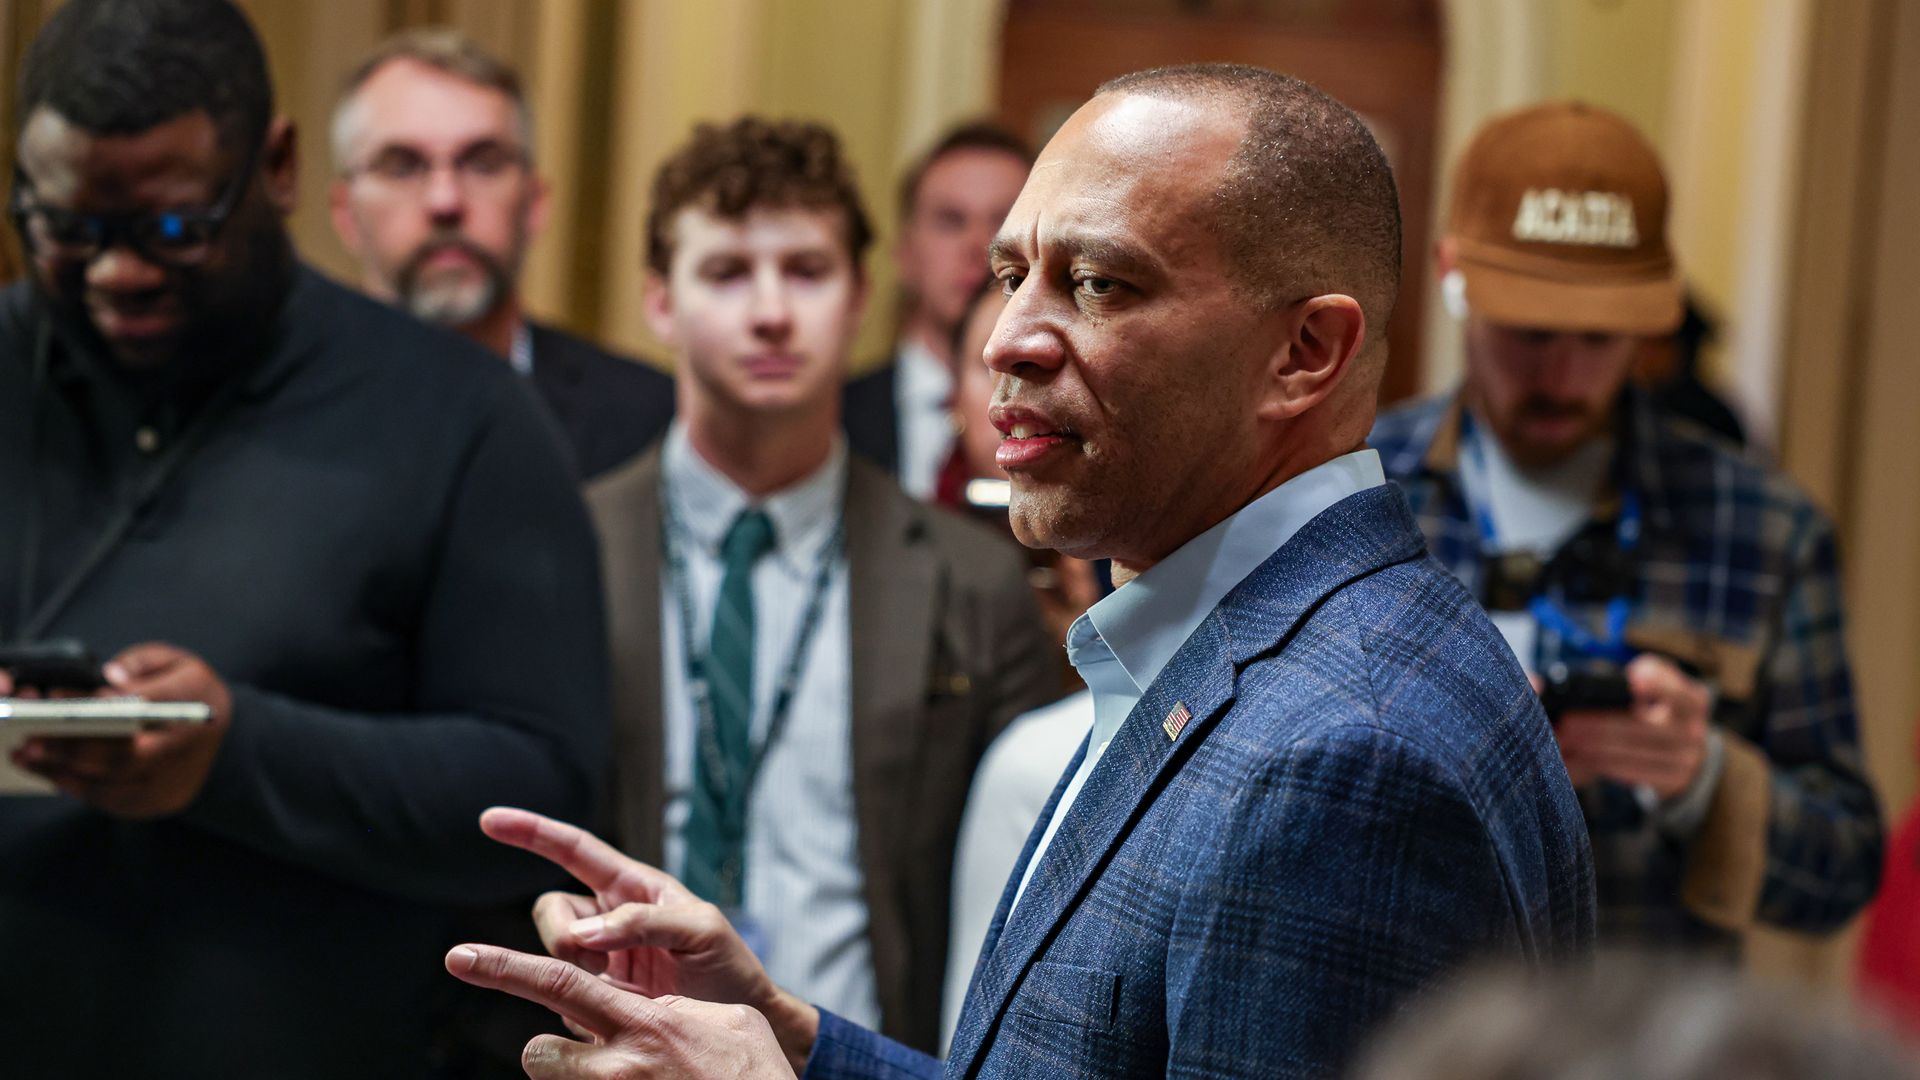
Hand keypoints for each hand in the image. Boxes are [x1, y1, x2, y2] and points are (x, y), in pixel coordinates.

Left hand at [8, 643, 230, 817]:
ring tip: (25, 756)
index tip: (56, 698)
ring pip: (110, 784)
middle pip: (123, 756)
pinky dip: (76, 787)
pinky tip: (50, 771)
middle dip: (70, 749)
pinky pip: (109, 800)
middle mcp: (184, 749)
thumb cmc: (191, 695)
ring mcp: (171, 782)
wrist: (229, 742)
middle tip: (28, 740)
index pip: (143, 706)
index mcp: (195, 703)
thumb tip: (108, 680)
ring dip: (62, 771)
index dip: (98, 704)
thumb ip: (141, 662)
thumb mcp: (178, 661)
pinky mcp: (156, 803)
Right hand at [479, 807, 818, 1070]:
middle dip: (559, 936)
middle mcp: (611, 919)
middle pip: (551, 910)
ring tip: (625, 990)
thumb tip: (584, 933)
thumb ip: (645, 922)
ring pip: (552, 954)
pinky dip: (578, 1004)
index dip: (532, 833)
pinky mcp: (595, 996)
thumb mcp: (701, 932)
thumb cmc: (728, 969)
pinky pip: (560, 995)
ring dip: (573, 974)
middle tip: (598, 963)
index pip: (575, 850)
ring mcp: (600, 959)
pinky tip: (620, 1011)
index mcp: (635, 888)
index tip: (490, 821)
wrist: (738, 1023)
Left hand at [1553, 653, 1711, 798]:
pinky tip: (1579, 757)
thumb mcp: (1665, 686)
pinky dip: (1602, 764)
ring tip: (1565, 739)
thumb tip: (1633, 674)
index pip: (1678, 693)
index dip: (1660, 685)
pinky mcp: (1671, 781)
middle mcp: (1693, 731)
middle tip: (1568, 722)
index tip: (1634, 680)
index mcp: (1693, 701)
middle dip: (1601, 725)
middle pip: (1643, 728)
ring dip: (1594, 747)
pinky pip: (1631, 772)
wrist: (1689, 754)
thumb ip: (1650, 673)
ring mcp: (1685, 760)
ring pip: (1632, 753)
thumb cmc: (1663, 710)